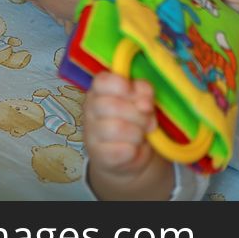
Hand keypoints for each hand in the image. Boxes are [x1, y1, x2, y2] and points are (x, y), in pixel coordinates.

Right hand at [83, 72, 159, 190]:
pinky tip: (134, 148)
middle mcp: (90, 109)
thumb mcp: (142, 99)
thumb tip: (145, 104)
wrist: (129, 153)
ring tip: (141, 135)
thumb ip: (144, 92)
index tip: (133, 92)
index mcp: (99, 90)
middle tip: (148, 121)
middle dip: (138, 115)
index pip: (102, 81)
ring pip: (116, 129)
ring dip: (137, 133)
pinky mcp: (97, 155)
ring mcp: (91, 133)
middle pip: (112, 106)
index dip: (121, 85)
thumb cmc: (135, 118)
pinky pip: (120, 151)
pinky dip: (133, 151)